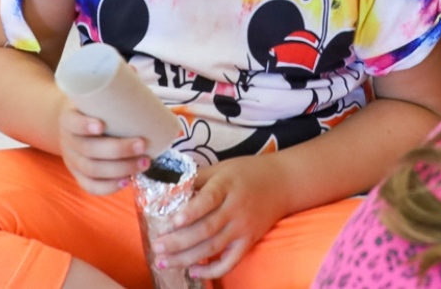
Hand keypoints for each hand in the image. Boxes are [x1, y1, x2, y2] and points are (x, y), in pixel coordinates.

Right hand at [56, 99, 150, 195]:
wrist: (73, 125)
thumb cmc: (94, 108)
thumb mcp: (98, 98)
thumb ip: (118, 98)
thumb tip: (160, 107)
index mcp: (68, 119)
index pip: (72, 123)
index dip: (84, 126)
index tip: (102, 125)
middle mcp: (68, 141)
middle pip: (88, 150)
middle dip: (117, 150)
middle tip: (142, 144)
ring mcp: (72, 161)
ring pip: (93, 170)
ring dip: (120, 169)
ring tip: (144, 163)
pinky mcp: (79, 175)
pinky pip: (91, 186)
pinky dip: (109, 187)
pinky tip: (127, 181)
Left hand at [151, 156, 288, 279]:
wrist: (283, 182)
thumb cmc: (246, 172)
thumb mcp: (221, 168)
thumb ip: (196, 179)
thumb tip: (165, 191)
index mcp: (226, 185)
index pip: (208, 200)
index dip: (189, 212)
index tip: (170, 222)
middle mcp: (236, 208)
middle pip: (206, 229)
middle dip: (178, 241)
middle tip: (157, 247)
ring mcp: (243, 227)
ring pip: (213, 248)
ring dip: (186, 258)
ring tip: (164, 261)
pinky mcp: (249, 241)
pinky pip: (230, 261)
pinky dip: (212, 270)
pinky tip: (193, 272)